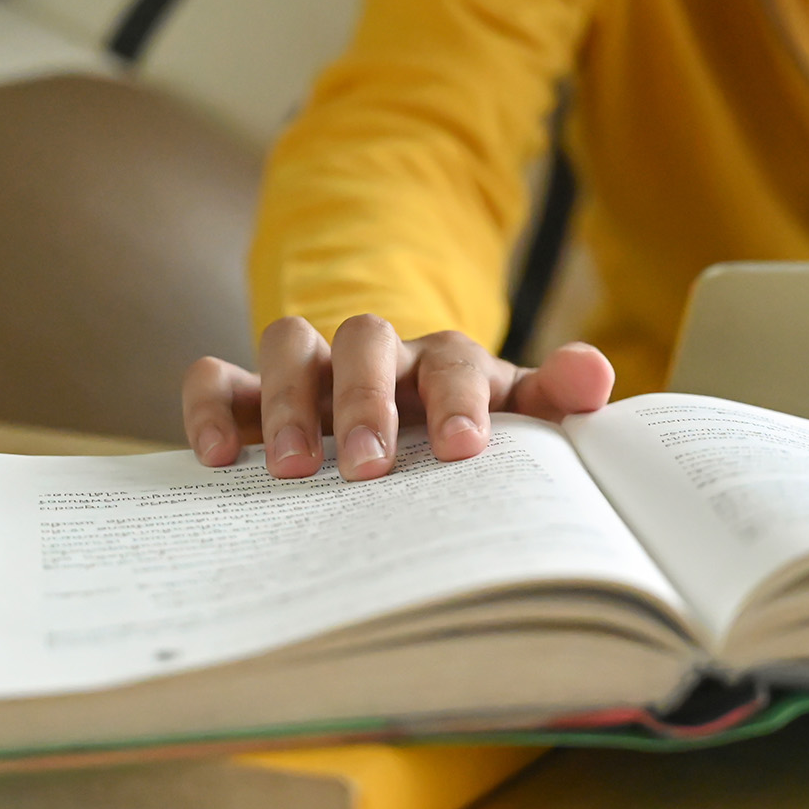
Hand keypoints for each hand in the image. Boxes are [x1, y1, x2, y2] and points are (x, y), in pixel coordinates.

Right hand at [182, 316, 615, 480]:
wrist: (404, 433)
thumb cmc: (463, 433)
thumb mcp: (517, 422)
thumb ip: (556, 401)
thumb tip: (596, 377)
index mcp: (447, 363)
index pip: (456, 356)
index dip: (458, 395)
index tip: (460, 450)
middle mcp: (378, 355)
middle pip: (367, 338)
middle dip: (365, 400)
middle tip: (366, 468)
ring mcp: (313, 371)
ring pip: (290, 343)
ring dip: (287, 400)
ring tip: (291, 470)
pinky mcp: (252, 397)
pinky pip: (219, 376)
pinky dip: (212, 406)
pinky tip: (218, 459)